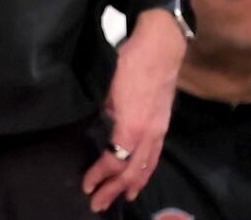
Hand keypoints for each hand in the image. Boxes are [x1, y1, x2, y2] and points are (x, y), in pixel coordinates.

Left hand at [82, 9, 186, 212]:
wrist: (162, 46)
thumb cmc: (132, 62)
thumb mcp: (110, 86)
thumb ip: (108, 110)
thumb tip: (107, 121)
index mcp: (132, 125)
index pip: (114, 160)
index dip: (100, 175)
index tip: (86, 184)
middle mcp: (148, 133)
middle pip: (131, 171)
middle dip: (113, 190)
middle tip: (97, 203)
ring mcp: (159, 130)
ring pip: (146, 167)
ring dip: (131, 186)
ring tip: (120, 198)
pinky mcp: (163, 125)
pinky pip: (155, 156)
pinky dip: (146, 171)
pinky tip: (140, 177)